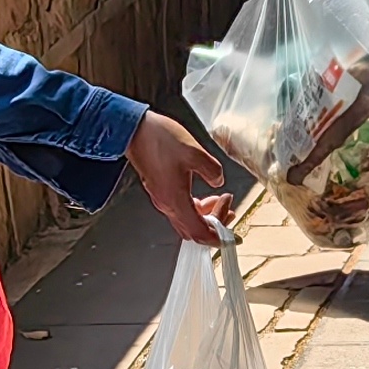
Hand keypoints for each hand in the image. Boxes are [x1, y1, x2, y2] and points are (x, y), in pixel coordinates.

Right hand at [125, 111, 231, 247]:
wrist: (134, 130)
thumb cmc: (160, 139)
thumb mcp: (196, 153)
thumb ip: (212, 171)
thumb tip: (218, 181)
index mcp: (176, 200)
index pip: (199, 233)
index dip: (218, 238)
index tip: (233, 235)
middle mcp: (166, 204)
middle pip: (193, 230)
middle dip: (215, 224)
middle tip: (230, 210)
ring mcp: (161, 197)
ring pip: (187, 218)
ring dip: (206, 214)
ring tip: (222, 199)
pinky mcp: (159, 189)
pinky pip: (180, 207)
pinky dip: (196, 206)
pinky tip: (204, 192)